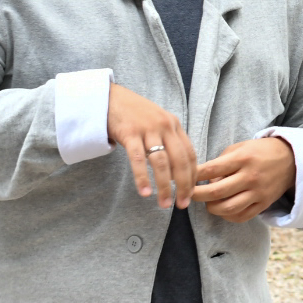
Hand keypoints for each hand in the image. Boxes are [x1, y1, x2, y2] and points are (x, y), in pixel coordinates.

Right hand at [107, 82, 195, 208]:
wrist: (109, 97)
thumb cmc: (134, 115)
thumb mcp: (157, 124)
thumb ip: (168, 141)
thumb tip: (178, 170)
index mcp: (174, 125)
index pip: (190, 154)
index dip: (192, 176)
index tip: (191, 193)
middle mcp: (165, 126)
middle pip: (180, 161)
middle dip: (184, 185)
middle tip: (182, 204)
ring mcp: (148, 129)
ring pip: (162, 162)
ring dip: (165, 186)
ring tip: (164, 204)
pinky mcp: (130, 133)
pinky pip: (138, 159)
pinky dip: (142, 178)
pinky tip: (145, 192)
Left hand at [192, 137, 295, 221]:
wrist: (291, 159)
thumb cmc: (260, 151)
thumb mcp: (240, 147)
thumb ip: (221, 162)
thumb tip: (206, 181)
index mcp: (242, 158)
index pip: (211, 169)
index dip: (194, 176)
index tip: (184, 178)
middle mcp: (250, 176)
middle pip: (216, 192)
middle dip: (197, 195)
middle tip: (188, 195)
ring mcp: (258, 192)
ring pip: (228, 208)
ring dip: (212, 208)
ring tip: (208, 203)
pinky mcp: (264, 204)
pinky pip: (242, 216)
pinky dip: (228, 216)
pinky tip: (223, 210)